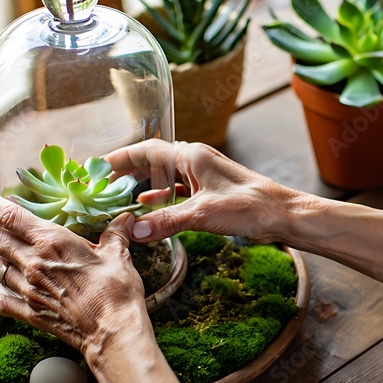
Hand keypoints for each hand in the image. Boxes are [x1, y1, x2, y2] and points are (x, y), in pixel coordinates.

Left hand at [0, 190, 149, 358]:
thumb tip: (124, 219)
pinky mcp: (31, 312)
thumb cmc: (115, 290)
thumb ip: (114, 235)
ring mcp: (28, 289)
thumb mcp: (118, 255)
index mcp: (51, 242)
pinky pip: (1, 301)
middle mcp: (32, 263)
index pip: (10, 217)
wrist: (111, 330)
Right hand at [105, 141, 312, 243]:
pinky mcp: (211, 193)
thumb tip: (135, 232)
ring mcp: (204, 177)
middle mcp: (196, 162)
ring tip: (118, 199)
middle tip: (103, 187)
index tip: (98, 167)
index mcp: (192, 157)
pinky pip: (179, 192)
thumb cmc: (250, 207)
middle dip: (128, 174)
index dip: (122, 158)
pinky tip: (149, 210)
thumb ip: (167, 222)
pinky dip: (162, 200)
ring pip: (166, 179)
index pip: (148, 150)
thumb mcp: (203, 214)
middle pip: (153, 163)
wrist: (284, 216)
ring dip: (144, 189)